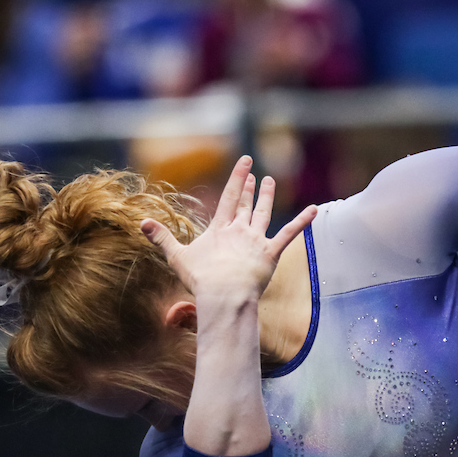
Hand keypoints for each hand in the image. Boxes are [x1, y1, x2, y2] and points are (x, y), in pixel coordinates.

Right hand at [140, 155, 317, 302]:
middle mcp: (239, 230)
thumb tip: (141, 223)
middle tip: (255, 172)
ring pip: (264, 213)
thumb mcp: (178, 257)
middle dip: (249, 187)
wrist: (224, 295)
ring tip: (271, 181)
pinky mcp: (271, 253)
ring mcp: (256, 240)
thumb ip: (162, 239)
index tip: (244, 161)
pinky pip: (290, 234)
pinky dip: (303, 221)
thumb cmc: (201, 280)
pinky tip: (316, 209)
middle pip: (245, 204)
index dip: (236, 178)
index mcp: (220, 229)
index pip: (228, 198)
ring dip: (268, 197)